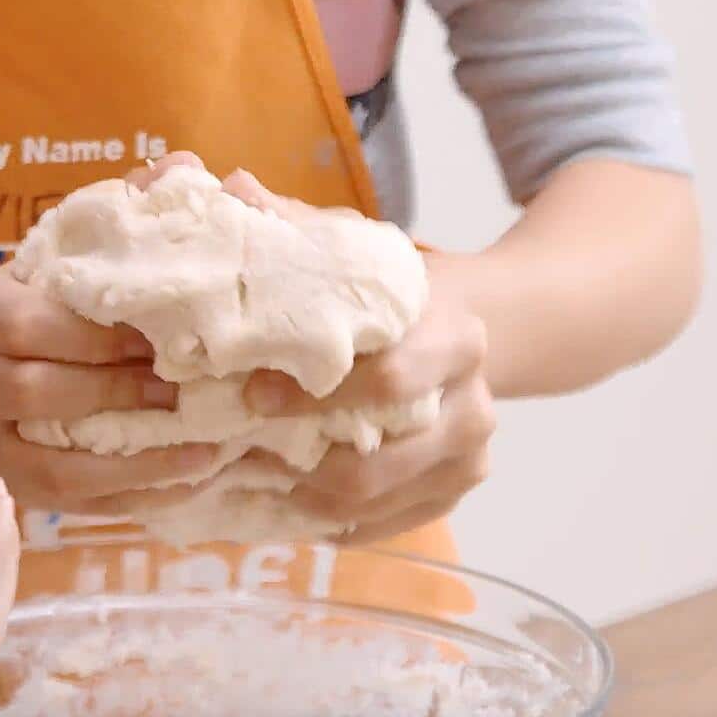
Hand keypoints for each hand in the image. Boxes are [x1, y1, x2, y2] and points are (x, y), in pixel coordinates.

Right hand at [0, 174, 219, 510]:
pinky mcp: (13, 487)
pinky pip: (73, 504)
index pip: (23, 323)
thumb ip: (126, 211)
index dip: (92, 334)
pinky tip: (189, 480)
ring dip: (134, 461)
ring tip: (204, 450)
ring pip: (51, 465)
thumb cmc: (56, 299)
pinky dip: (135, 496)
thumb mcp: (77, 251)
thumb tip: (183, 167)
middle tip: (188, 390)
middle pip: (32, 392)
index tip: (159, 336)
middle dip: (116, 392)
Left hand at [232, 173, 496, 543]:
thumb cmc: (402, 290)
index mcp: (454, 337)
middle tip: (237, 452)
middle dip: (300, 462)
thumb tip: (231, 190)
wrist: (485, 327)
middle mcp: (475, 404)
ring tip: (250, 478)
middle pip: (379, 460)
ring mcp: (470, 457)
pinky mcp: (456, 492)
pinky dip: (329, 521)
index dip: (313, 396)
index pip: (387, 380)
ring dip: (305, 499)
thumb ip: (297, 226)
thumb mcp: (359, 250)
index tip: (251, 396)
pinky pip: (383, 526)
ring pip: (375, 502)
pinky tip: (285, 500)